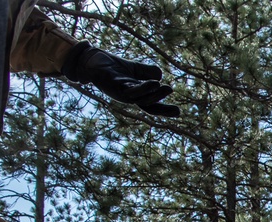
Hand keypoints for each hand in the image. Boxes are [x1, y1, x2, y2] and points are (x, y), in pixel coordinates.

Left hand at [62, 42, 179, 116]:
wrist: (92, 60)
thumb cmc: (113, 66)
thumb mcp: (135, 69)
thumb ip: (148, 72)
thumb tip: (160, 76)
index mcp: (135, 95)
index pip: (152, 105)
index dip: (165, 110)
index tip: (179, 112)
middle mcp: (128, 97)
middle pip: (147, 104)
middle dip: (160, 101)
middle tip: (170, 90)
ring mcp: (120, 92)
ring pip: (139, 98)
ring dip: (152, 94)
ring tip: (165, 87)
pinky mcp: (113, 85)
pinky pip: (129, 88)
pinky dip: (142, 87)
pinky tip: (153, 82)